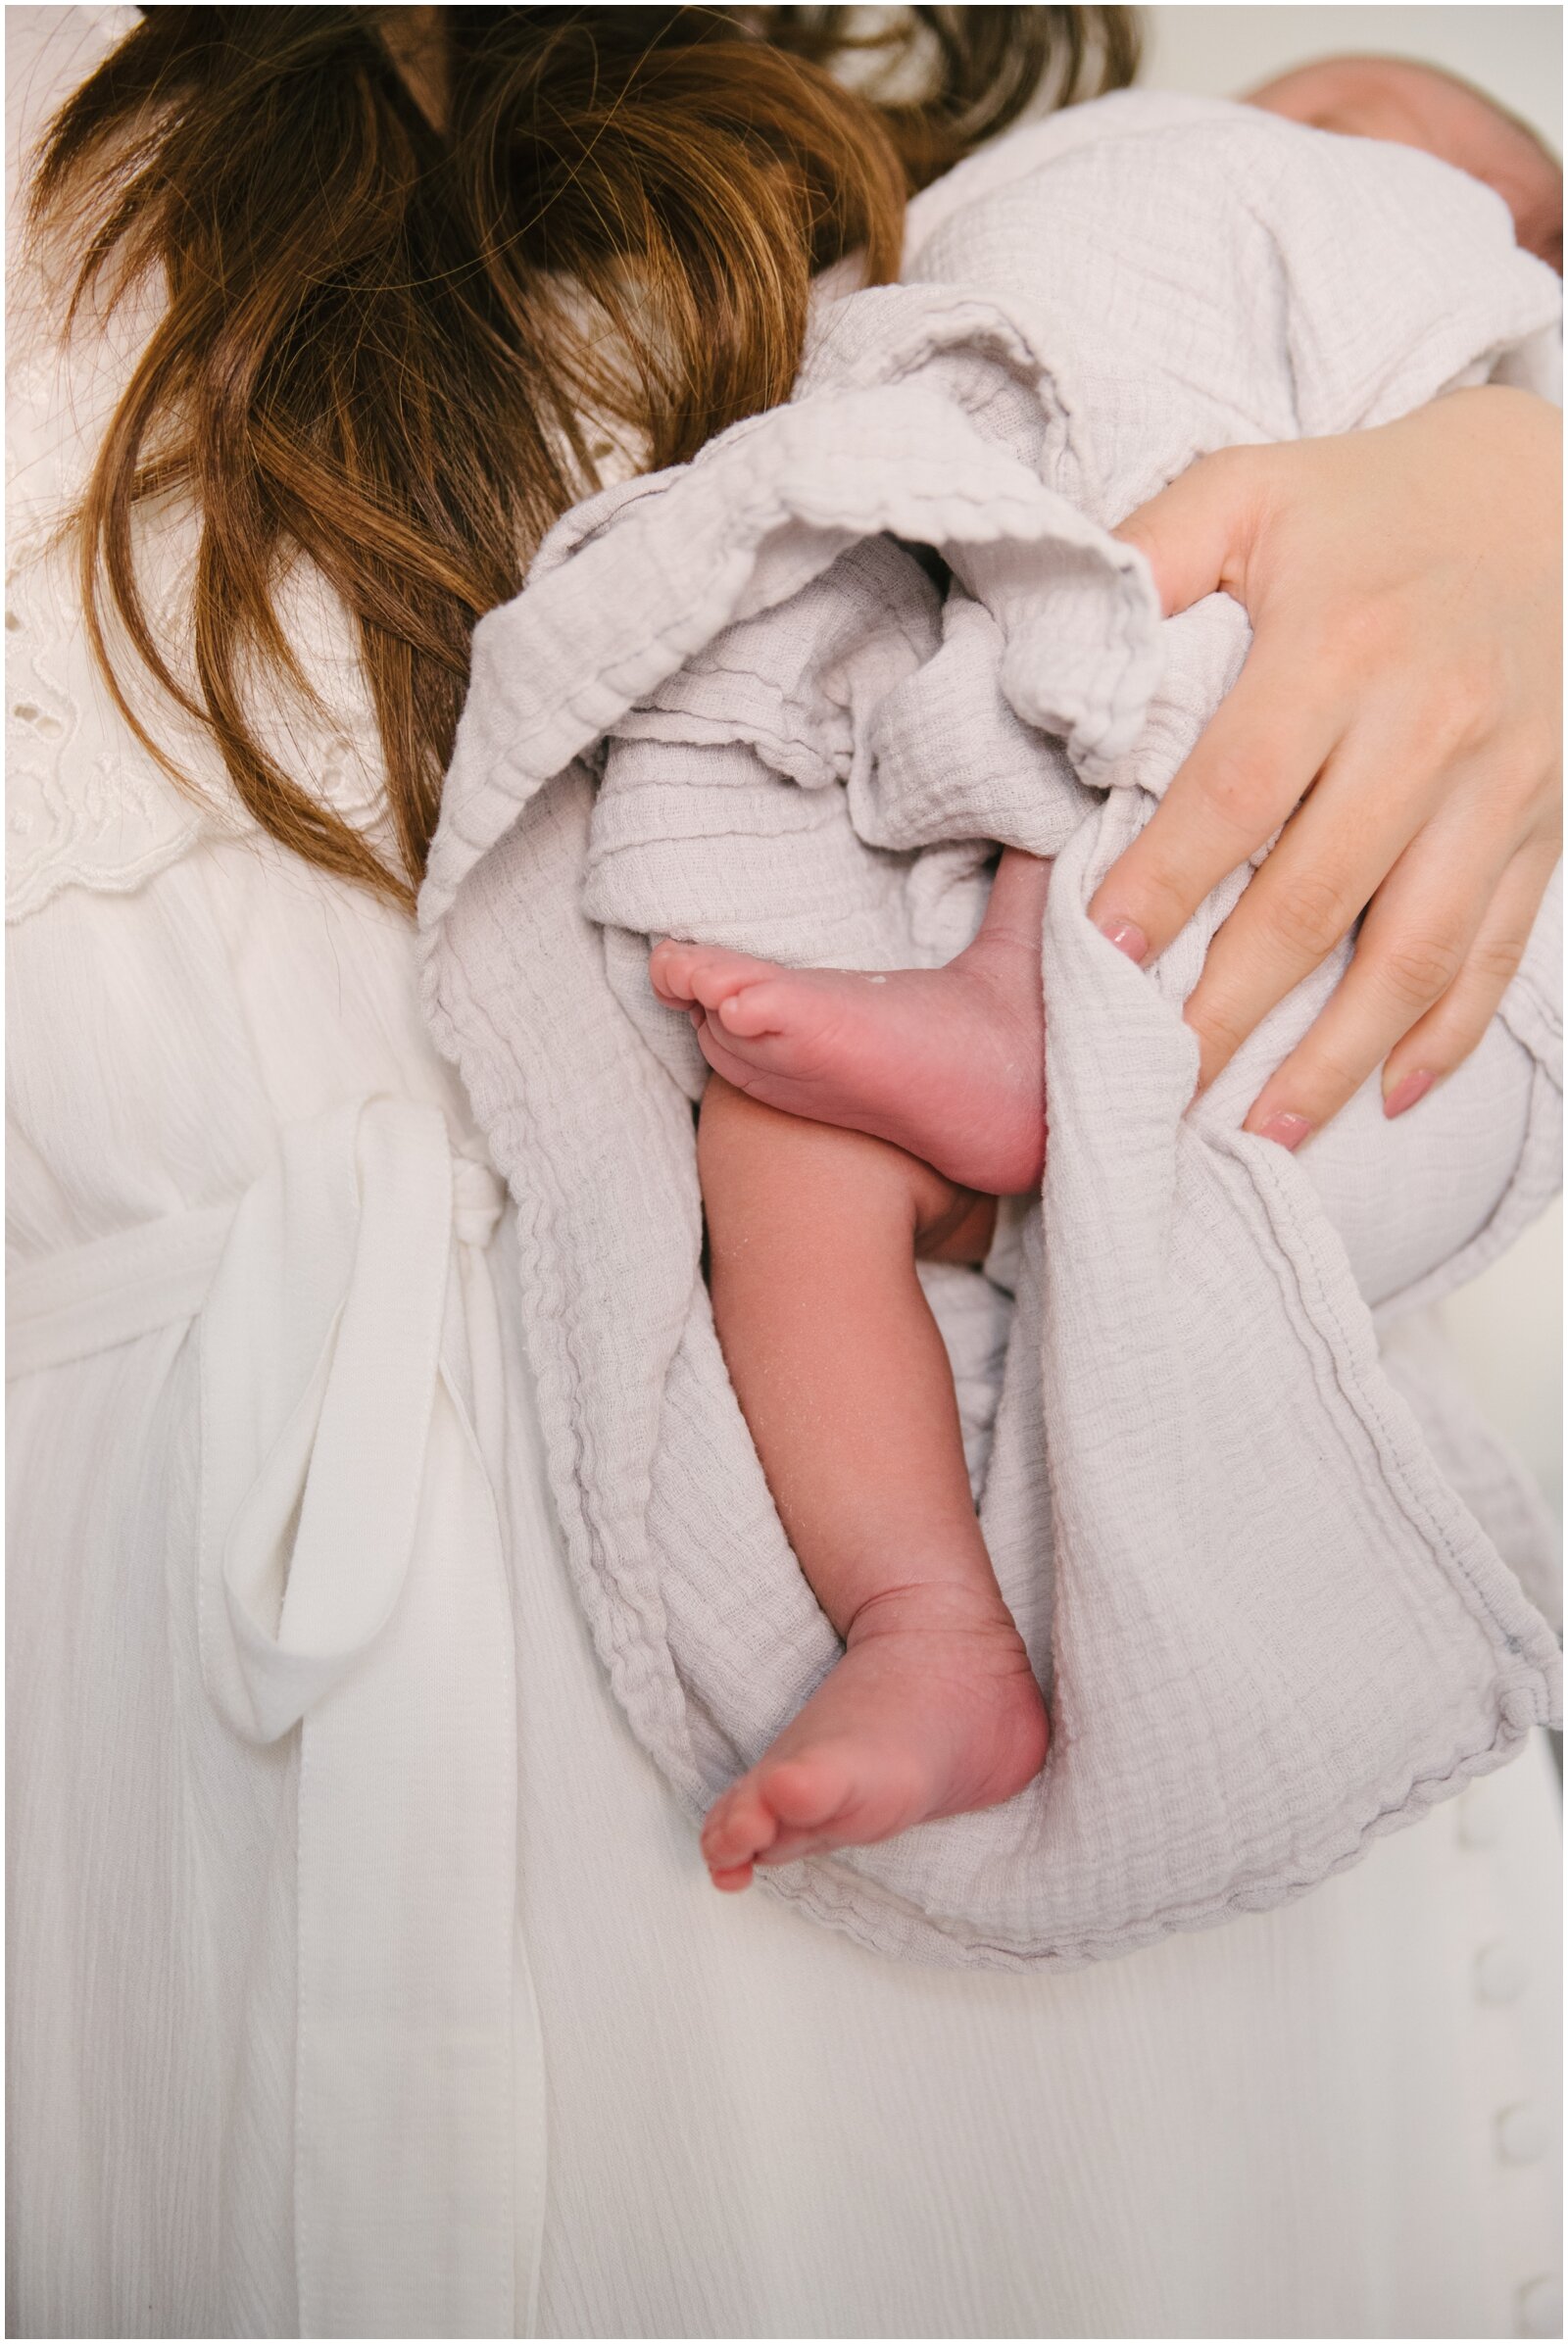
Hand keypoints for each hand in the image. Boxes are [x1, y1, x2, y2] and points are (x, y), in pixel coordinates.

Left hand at [1088, 386, 1561, 1146]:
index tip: (1104, 956)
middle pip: (1319, 893)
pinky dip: (1450, 1032)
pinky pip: (1499, 946)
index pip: (1239, 788)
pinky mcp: (1543, 824)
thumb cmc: (1361, 506)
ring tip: (1264, 1132)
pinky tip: (1395, 1096)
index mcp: (1344, 645)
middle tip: (1157, 1083)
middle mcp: (1432, 725)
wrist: (1540, 496)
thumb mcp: (1245, 491)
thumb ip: (1149, 557)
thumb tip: (1059, 651)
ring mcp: (1501, 786)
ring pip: (1415, 947)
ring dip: (1339, 1054)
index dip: (1169, 878)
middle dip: (1234, 1004)